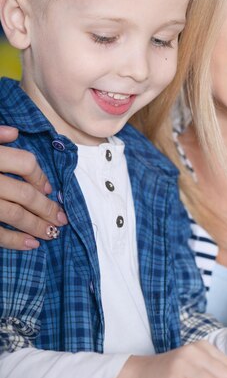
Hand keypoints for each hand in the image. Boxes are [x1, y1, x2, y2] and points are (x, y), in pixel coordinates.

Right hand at [0, 125, 66, 248]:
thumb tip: (14, 133)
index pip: (25, 163)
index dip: (41, 177)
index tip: (49, 189)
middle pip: (24, 194)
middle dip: (47, 208)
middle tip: (61, 218)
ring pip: (14, 214)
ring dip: (36, 225)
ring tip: (51, 233)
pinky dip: (14, 240)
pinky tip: (30, 245)